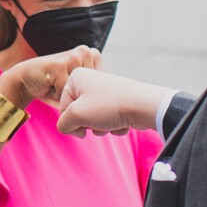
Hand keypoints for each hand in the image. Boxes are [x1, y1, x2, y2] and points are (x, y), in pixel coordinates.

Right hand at [0, 46, 101, 105]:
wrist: (26, 80)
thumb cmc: (55, 87)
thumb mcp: (79, 87)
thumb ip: (93, 89)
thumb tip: (110, 104)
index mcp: (93, 54)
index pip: (102, 84)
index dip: (88, 95)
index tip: (76, 89)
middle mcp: (85, 52)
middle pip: (91, 88)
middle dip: (78, 96)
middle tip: (64, 87)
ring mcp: (72, 56)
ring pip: (79, 91)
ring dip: (67, 96)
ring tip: (57, 86)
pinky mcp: (59, 65)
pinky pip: (64, 93)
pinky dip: (57, 96)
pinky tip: (49, 86)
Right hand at [58, 68, 172, 136]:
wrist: (144, 107)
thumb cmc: (109, 106)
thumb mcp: (76, 115)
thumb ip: (63, 124)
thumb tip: (72, 128)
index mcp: (76, 77)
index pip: (62, 107)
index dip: (71, 119)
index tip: (83, 120)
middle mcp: (89, 81)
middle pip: (78, 114)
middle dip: (88, 124)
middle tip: (99, 120)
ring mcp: (104, 91)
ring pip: (92, 120)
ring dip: (101, 127)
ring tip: (112, 120)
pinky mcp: (116, 102)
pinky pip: (107, 120)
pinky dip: (113, 125)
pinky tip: (122, 121)